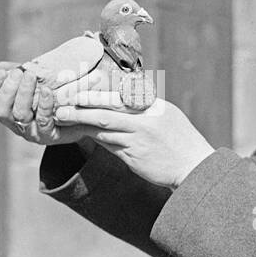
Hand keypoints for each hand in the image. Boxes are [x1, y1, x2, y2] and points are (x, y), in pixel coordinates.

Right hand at [0, 63, 98, 145]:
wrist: (80, 117)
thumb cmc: (54, 100)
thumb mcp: (35, 85)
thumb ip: (19, 76)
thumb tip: (0, 66)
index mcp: (9, 111)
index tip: (0, 72)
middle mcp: (16, 123)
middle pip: (2, 110)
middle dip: (8, 89)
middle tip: (18, 72)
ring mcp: (31, 131)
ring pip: (20, 114)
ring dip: (24, 93)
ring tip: (31, 76)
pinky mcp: (48, 135)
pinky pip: (42, 121)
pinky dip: (43, 105)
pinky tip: (46, 91)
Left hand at [53, 91, 215, 188]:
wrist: (194, 167)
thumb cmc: (179, 140)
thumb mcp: (166, 116)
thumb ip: (143, 108)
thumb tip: (119, 97)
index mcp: (153, 106)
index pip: (119, 95)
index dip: (96, 92)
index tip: (78, 89)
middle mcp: (145, 120)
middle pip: (106, 110)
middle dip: (81, 105)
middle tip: (61, 103)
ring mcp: (139, 139)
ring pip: (103, 128)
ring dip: (81, 122)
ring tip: (62, 117)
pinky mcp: (134, 157)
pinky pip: (109, 145)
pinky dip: (94, 138)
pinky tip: (81, 134)